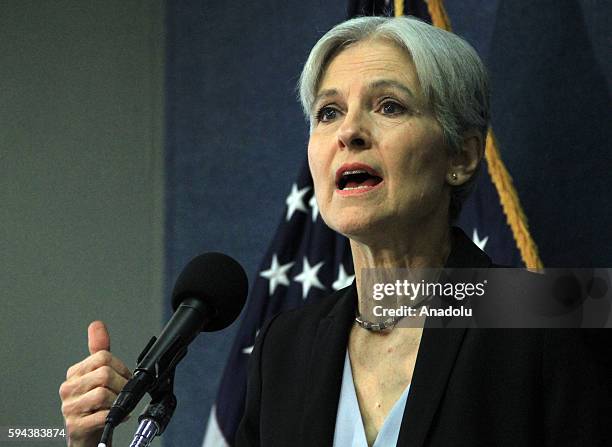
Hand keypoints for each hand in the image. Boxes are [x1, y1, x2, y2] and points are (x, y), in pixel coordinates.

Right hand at [59, 321, 130, 446]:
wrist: (86, 435)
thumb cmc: (93, 405)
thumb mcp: (96, 374)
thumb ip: (98, 349)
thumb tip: (96, 324)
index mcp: (75, 373)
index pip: (102, 357)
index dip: (120, 367)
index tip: (124, 378)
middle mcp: (68, 388)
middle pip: (104, 374)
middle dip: (121, 384)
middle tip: (123, 393)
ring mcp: (70, 407)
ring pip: (103, 394)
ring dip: (118, 401)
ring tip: (117, 405)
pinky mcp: (75, 426)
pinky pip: (102, 415)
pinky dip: (116, 415)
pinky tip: (116, 416)